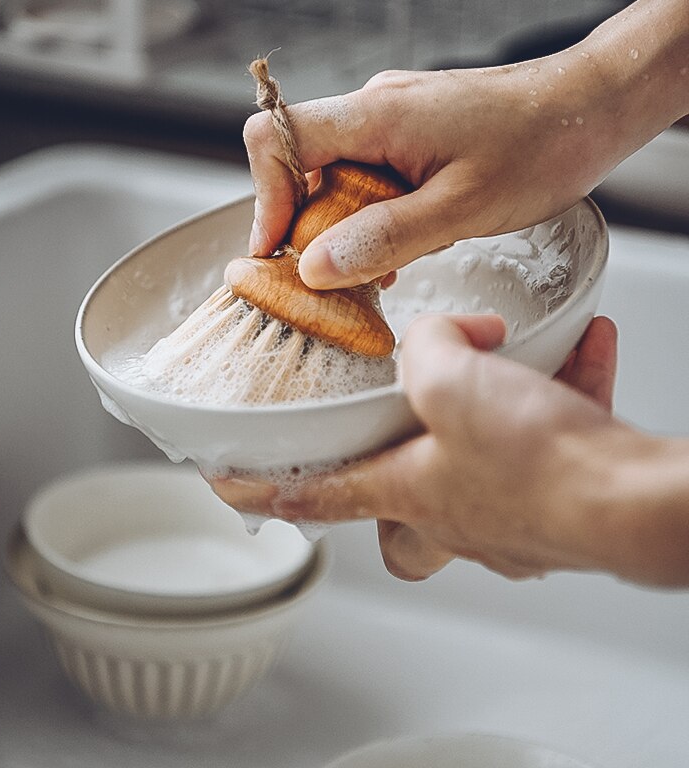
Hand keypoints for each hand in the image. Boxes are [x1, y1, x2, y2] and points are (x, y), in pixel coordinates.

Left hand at [210, 314, 688, 585]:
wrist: (637, 502)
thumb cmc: (542, 464)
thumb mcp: (454, 383)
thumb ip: (429, 351)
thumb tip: (436, 338)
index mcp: (410, 493)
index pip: (313, 497)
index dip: (263, 489)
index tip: (228, 487)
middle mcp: (456, 517)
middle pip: (401, 527)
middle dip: (386, 491)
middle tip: (389, 451)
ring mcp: (510, 519)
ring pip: (479, 482)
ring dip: (486, 423)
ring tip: (506, 370)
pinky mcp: (562, 503)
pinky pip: (551, 445)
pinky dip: (560, 395)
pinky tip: (582, 349)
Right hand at [244, 0, 688, 289]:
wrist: (590, 108)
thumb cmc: (541, 147)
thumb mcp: (460, 209)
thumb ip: (384, 238)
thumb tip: (316, 266)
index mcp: (377, 115)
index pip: (278, 139)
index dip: (265, 198)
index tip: (278, 252)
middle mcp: (374, 110)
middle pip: (300, 164)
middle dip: (306, 224)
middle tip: (331, 276)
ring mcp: (390, 121)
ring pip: (332, 175)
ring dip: (340, 226)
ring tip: (373, 268)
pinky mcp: (408, 136)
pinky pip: (365, 176)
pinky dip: (367, 217)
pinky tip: (397, 247)